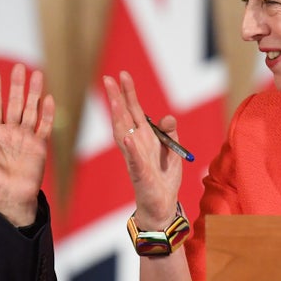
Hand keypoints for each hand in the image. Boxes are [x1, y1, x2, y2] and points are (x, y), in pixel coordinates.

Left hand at [0, 63, 54, 226]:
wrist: (10, 200)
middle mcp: (11, 133)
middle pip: (15, 103)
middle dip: (16, 85)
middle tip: (18, 67)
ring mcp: (26, 138)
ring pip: (30, 109)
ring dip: (33, 93)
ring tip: (36, 74)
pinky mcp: (39, 146)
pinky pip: (45, 126)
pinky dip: (47, 113)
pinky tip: (48, 99)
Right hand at [103, 71, 181, 229]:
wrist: (163, 206)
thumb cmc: (164, 178)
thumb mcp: (173, 150)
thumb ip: (170, 132)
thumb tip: (168, 117)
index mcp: (143, 137)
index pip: (133, 110)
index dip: (128, 93)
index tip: (123, 75)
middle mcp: (135, 144)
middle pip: (123, 117)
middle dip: (116, 98)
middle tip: (108, 78)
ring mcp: (135, 158)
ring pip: (123, 134)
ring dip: (118, 118)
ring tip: (114, 101)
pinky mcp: (140, 174)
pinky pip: (134, 160)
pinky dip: (131, 149)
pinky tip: (127, 137)